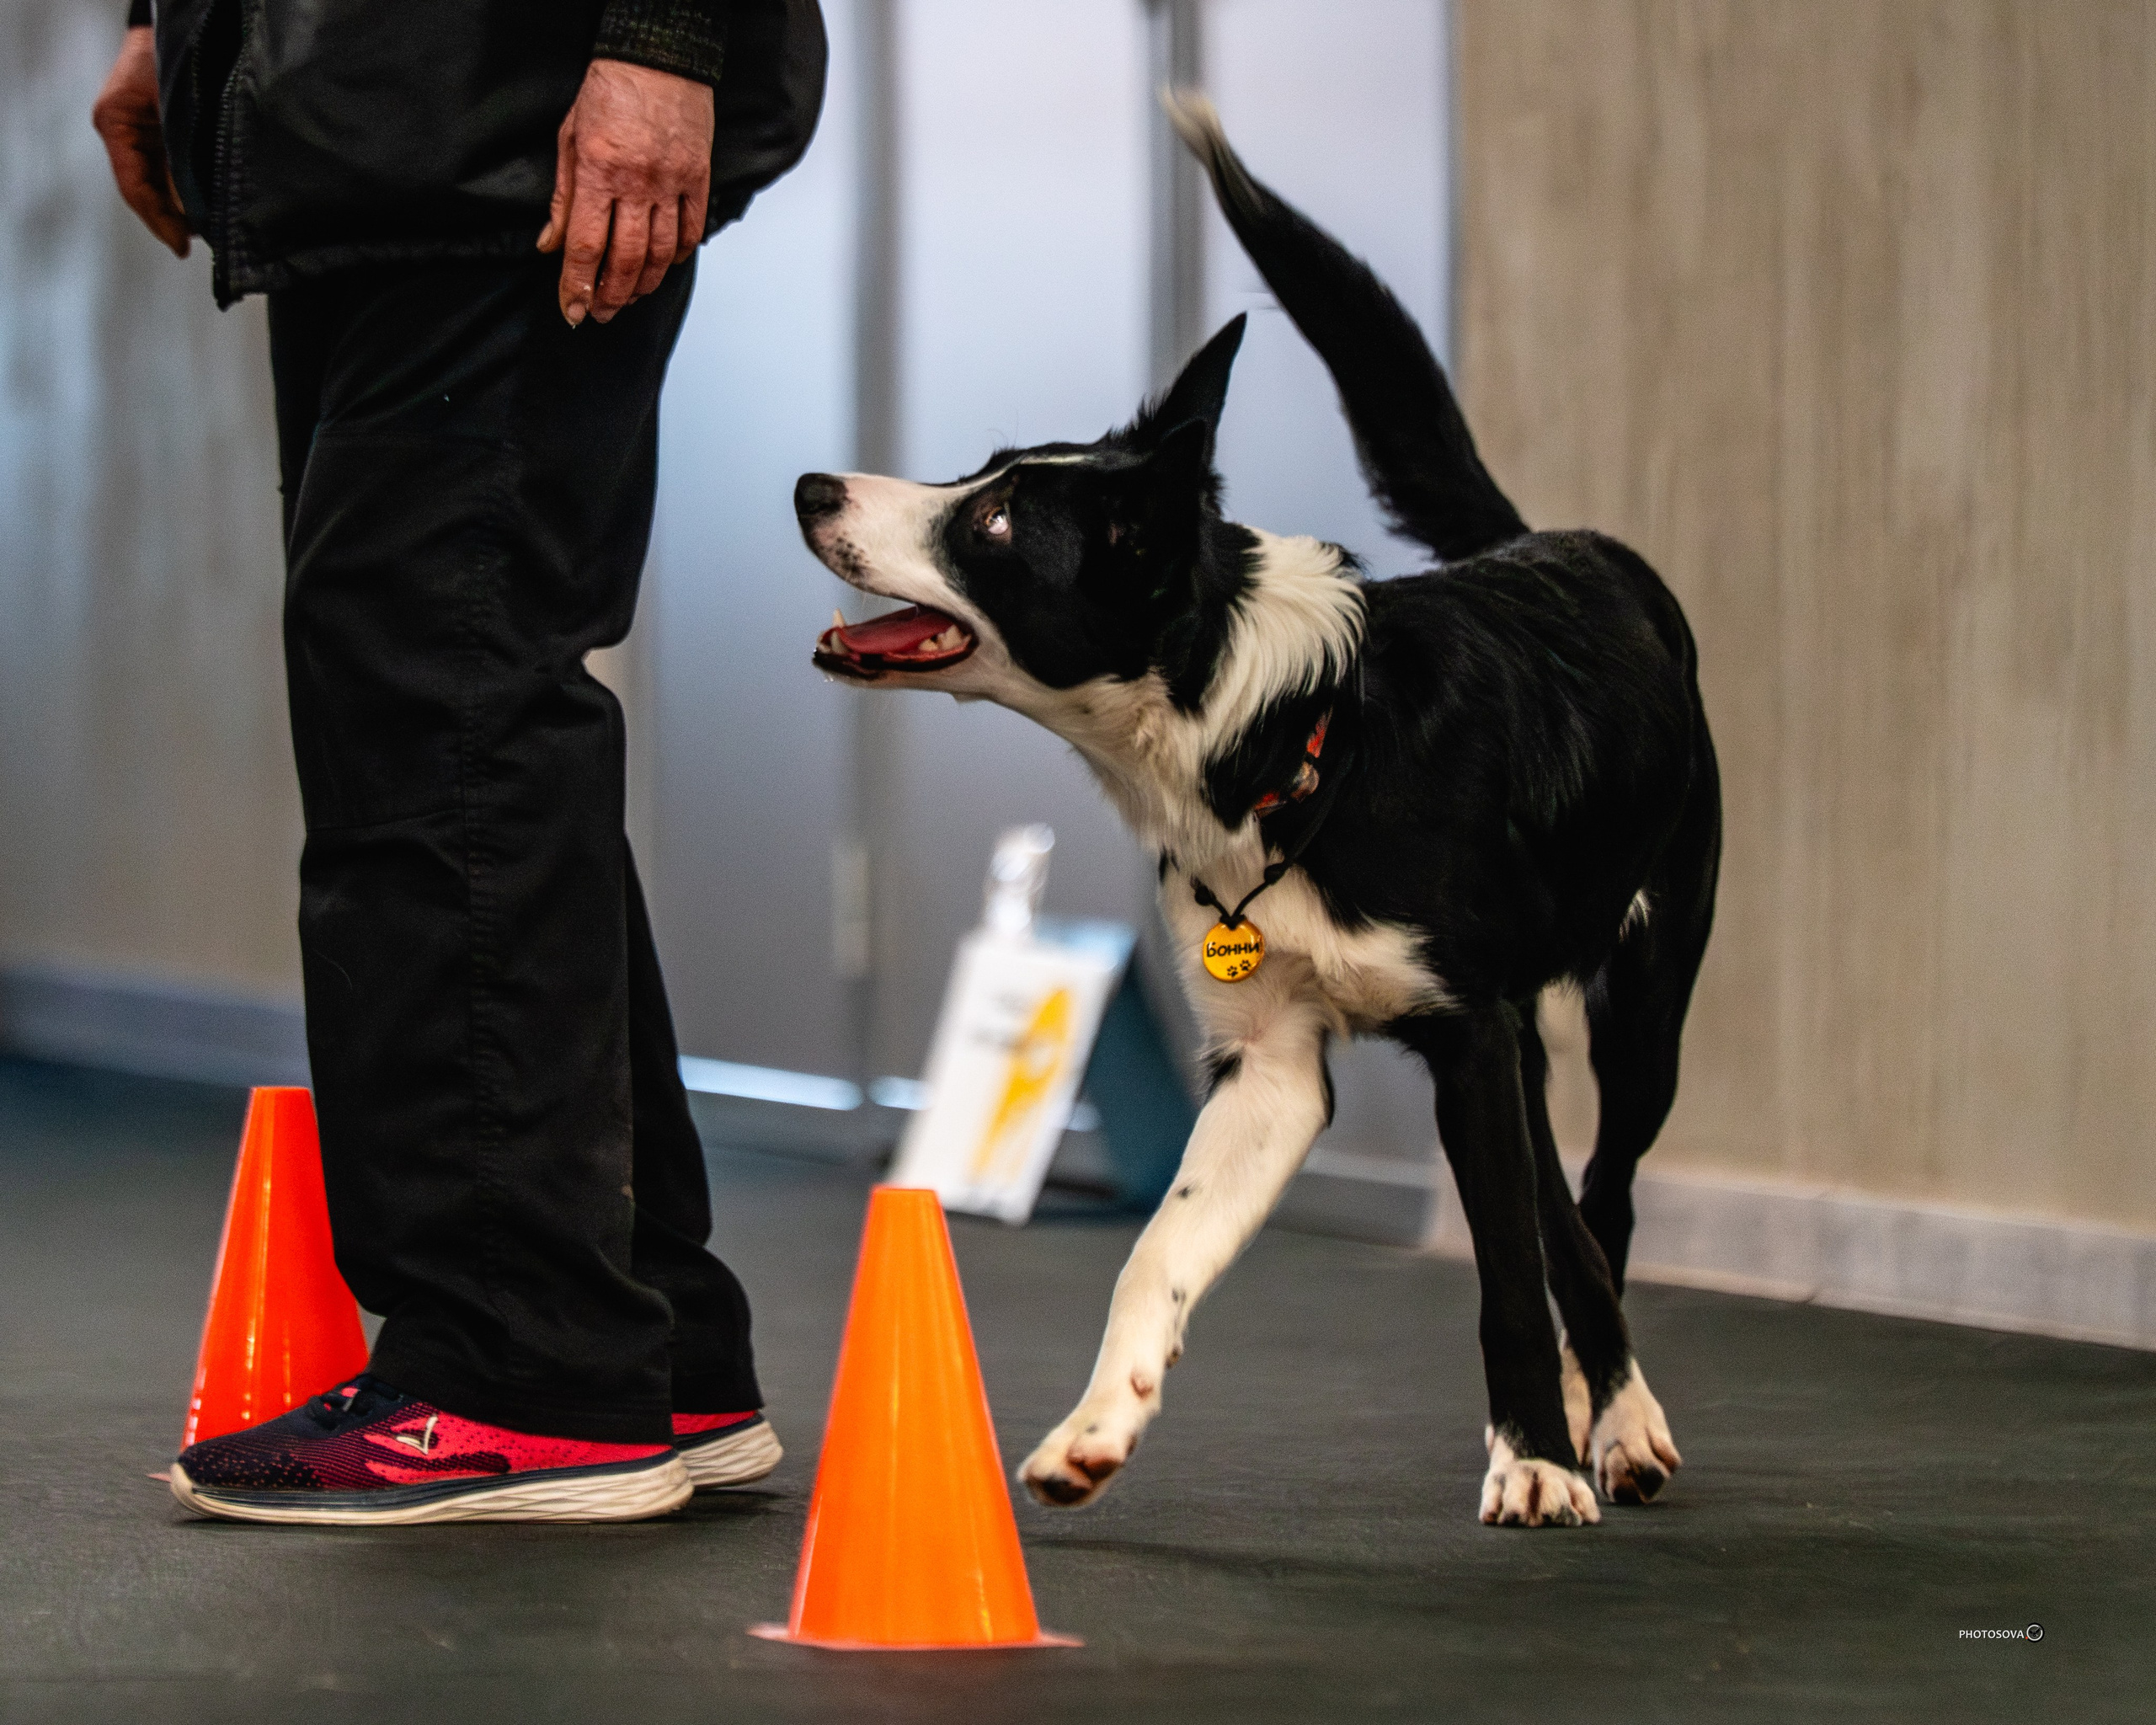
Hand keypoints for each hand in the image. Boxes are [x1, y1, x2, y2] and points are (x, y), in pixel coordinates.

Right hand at [92, 25, 190, 257]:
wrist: (180, 31)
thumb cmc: (168, 56)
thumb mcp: (174, 105)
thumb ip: (179, 153)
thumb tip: (188, 205)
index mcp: (116, 124)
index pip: (134, 186)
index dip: (158, 220)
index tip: (180, 245)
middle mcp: (126, 135)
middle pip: (148, 192)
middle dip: (175, 220)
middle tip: (207, 242)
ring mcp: (144, 138)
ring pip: (162, 186)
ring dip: (185, 209)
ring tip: (214, 230)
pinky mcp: (164, 138)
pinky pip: (175, 173)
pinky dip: (190, 192)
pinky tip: (212, 207)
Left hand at [537, 59, 713, 326]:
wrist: (658, 58)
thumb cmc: (610, 92)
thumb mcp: (569, 138)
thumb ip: (562, 197)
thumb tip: (550, 244)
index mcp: (599, 172)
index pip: (586, 245)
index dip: (577, 286)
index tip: (572, 311)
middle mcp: (637, 183)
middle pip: (627, 259)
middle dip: (611, 296)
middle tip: (600, 314)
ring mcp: (672, 183)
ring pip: (661, 253)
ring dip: (644, 285)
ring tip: (629, 298)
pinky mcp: (698, 179)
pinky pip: (691, 230)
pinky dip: (678, 256)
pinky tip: (664, 266)